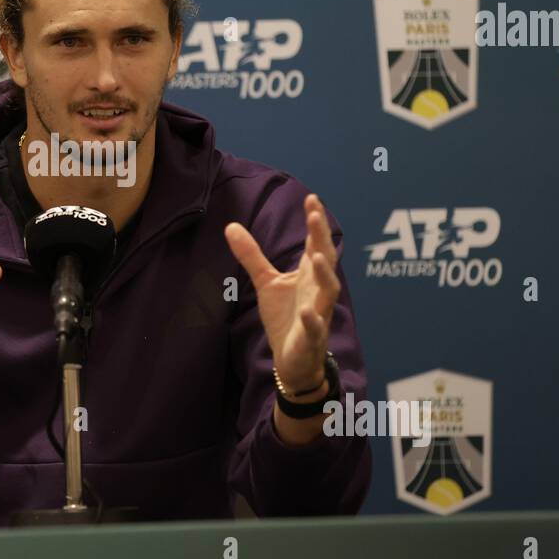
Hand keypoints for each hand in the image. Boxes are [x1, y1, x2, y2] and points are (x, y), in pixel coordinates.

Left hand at [224, 193, 341, 393]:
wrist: (293, 359)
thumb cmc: (286, 317)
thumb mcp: (266, 282)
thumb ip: (252, 255)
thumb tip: (230, 226)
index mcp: (309, 275)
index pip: (315, 243)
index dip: (315, 222)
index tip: (311, 198)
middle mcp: (317, 290)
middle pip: (325, 260)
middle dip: (322, 238)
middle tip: (315, 215)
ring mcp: (318, 313)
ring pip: (328, 291)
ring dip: (324, 274)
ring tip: (316, 256)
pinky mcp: (311, 337)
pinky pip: (315, 328)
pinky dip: (312, 320)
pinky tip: (307, 311)